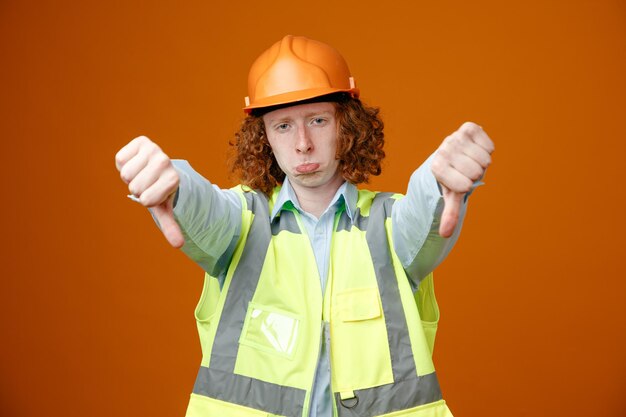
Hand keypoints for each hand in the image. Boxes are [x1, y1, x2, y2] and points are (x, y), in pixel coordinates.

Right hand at [115, 136, 183, 247]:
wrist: (159, 168)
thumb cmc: (160, 190)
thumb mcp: (164, 208)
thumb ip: (171, 226)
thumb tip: (179, 245)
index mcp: (174, 179)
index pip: (147, 200)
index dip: (147, 200)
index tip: (155, 193)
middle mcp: (165, 161)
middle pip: (135, 187)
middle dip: (138, 188)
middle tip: (147, 183)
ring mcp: (154, 149)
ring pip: (126, 174)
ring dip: (130, 176)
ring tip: (142, 173)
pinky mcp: (141, 141)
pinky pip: (120, 159)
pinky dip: (124, 163)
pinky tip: (136, 162)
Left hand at [431, 122, 494, 237]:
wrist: (453, 155)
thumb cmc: (452, 178)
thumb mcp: (450, 196)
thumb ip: (449, 214)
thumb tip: (444, 234)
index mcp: (436, 167)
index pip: (464, 185)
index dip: (466, 186)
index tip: (458, 181)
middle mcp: (443, 149)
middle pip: (477, 172)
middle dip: (475, 174)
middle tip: (465, 170)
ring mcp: (456, 137)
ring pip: (485, 159)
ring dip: (481, 162)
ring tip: (469, 160)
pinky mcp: (469, 128)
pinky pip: (489, 146)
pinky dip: (487, 150)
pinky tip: (475, 149)